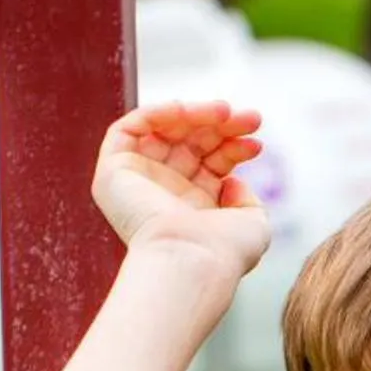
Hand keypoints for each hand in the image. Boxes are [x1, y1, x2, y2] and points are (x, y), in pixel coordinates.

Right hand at [91, 101, 270, 272]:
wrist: (192, 261)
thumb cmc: (225, 251)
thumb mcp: (252, 223)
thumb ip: (246, 200)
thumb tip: (232, 181)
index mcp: (194, 207)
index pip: (212, 161)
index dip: (234, 146)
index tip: (257, 143)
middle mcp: (165, 193)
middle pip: (191, 141)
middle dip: (222, 125)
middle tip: (251, 118)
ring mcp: (138, 182)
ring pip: (163, 130)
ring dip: (195, 113)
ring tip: (225, 111)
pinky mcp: (113, 174)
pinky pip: (127, 129)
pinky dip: (155, 113)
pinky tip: (184, 110)